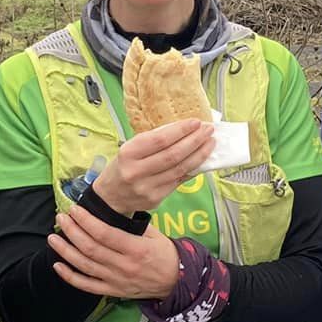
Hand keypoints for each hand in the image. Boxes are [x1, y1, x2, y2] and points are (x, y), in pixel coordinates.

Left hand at [47, 205, 180, 300]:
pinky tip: (58, 265)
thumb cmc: (165, 254)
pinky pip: (87, 285)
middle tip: (61, 218)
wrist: (177, 283)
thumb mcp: (155, 235)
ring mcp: (116, 280)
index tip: (74, 209)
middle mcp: (123, 266)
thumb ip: (133, 225)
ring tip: (53, 238)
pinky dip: (70, 276)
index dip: (86, 221)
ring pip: (85, 265)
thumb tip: (110, 212)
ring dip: (66, 251)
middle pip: (90, 248)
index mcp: (136, 249)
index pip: (104, 233)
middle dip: (72, 231)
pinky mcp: (112, 291)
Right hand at [90, 119, 214, 214]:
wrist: (110, 197)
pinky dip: (193, 169)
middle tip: (208, 130)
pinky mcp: (155, 199)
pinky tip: (201, 160)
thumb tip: (184, 131)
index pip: (160, 140)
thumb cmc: (123, 167)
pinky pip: (179, 181)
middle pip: (173, 155)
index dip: (180, 130)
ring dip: (199, 155)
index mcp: (128, 153)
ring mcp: (147, 187)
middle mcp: (136, 171)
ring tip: (210, 143)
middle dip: (194, 141)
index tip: (196, 122)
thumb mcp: (130, 149)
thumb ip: (153, 142)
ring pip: (180, 169)